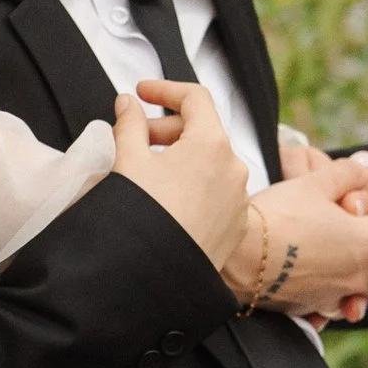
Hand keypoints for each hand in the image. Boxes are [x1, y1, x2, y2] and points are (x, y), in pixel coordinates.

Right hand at [111, 81, 251, 270]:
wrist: (155, 277)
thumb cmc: (142, 217)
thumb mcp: (127, 161)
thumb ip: (129, 124)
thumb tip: (127, 104)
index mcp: (212, 144)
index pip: (194, 98)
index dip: (164, 89)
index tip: (141, 93)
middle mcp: (235, 168)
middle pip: (203, 130)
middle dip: (166, 128)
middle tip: (134, 138)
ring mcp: (239, 199)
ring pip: (211, 163)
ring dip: (181, 158)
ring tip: (148, 174)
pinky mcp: (236, 225)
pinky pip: (217, 192)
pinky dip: (194, 185)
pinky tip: (167, 201)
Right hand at [225, 167, 367, 323]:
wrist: (233, 256)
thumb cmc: (275, 216)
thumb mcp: (313, 183)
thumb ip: (348, 172)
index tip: (360, 194)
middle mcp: (357, 277)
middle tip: (354, 228)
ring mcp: (332, 297)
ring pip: (364, 293)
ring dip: (358, 273)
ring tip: (336, 253)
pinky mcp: (306, 307)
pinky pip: (331, 305)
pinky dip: (330, 293)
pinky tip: (311, 276)